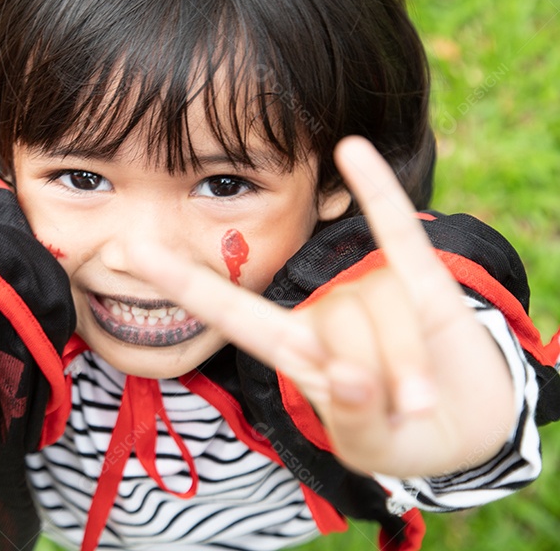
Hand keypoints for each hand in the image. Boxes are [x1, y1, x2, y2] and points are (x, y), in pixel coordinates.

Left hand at [130, 137, 515, 478]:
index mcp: (291, 347)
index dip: (181, 282)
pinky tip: (352, 150)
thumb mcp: (369, 442)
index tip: (127, 249)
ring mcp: (369, 288)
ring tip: (422, 394)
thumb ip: (355, 417)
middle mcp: (322, 310)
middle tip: (398, 409)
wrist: (464, 420)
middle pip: (337, 329)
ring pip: (380, 311)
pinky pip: (394, 227)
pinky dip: (376, 191)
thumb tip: (352, 377)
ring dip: (412, 366)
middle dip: (377, 384)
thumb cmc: (398, 431)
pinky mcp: (420, 277)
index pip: (226, 310)